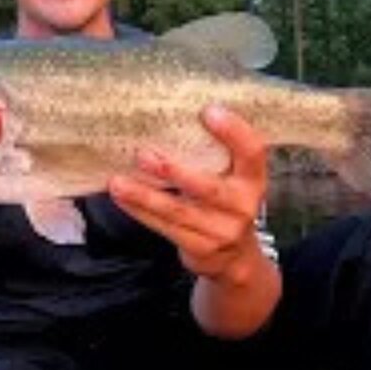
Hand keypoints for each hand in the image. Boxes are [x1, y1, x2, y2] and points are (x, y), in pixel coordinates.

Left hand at [108, 105, 269, 284]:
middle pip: (207, 188)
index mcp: (253, 179)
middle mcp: (242, 206)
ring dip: (144, 196)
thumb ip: (214, 154)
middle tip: (143, 155)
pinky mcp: (200, 248)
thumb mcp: (233, 178)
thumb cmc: (225, 203)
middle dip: (174, 172)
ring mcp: (221, 231)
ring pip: (177, 211)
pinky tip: (122, 198)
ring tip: (118, 182)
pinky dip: (140, 211)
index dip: (234, 131)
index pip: (253, 152)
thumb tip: (167, 116)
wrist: (236, 259)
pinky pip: (165, 227)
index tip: (208, 110)